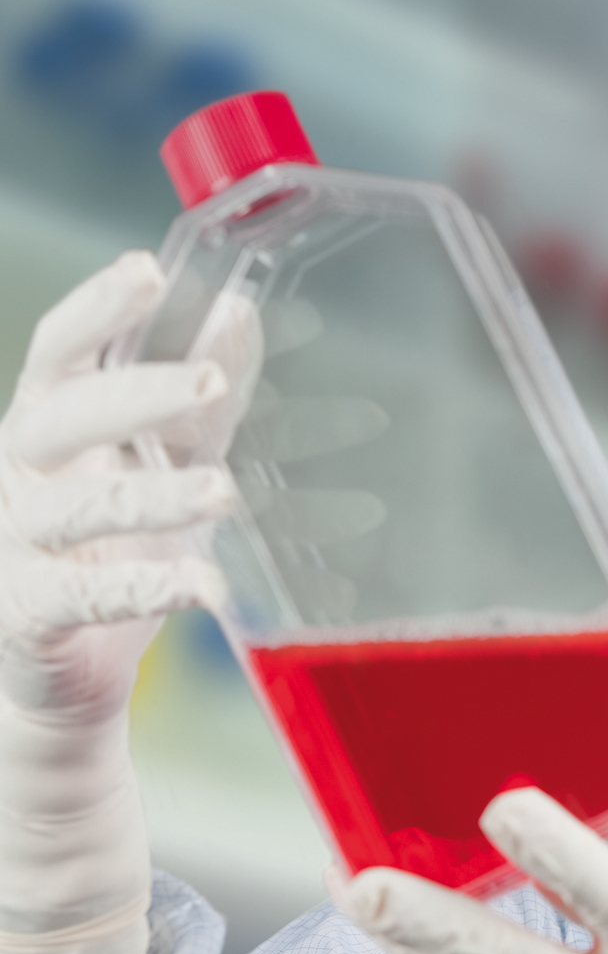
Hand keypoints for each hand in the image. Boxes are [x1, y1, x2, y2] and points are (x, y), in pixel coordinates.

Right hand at [0, 251, 254, 953]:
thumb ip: (195, 405)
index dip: (97, 308)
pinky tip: (203, 585)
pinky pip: (84, 595)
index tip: (148, 269)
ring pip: (79, 507)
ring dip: (154, 496)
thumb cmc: (105, 557)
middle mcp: (17, 476)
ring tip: (224, 491)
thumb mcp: (152, 470)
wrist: (60, 684)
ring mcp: (14, 545)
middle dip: (134, 393)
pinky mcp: (28, 613)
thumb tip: (239, 313)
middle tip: (208, 382)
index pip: (60, 351)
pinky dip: (146, 589)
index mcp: (44, 428)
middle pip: (62, 414)